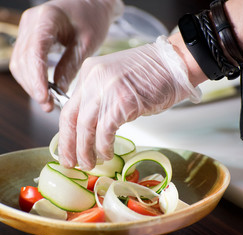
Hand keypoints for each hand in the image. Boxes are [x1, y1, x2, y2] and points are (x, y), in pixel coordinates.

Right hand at [9, 0, 123, 111]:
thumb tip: (59, 90)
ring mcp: (26, 29)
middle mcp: (30, 22)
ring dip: (31, 84)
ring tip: (47, 101)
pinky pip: (22, 61)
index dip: (37, 78)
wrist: (91, 3)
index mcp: (46, 18)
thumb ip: (71, 66)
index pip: (34, 53)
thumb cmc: (92, 18)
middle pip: (22, 61)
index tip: (44, 98)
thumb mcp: (87, 43)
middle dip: (34, 86)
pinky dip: (31, 77)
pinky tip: (43, 89)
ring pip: (18, 63)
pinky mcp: (28, 37)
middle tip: (49, 105)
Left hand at [58, 36, 200, 169]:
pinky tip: (106, 154)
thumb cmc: (151, 75)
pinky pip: (105, 131)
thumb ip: (99, 99)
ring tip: (88, 164)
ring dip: (85, 150)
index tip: (66, 149)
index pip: (69, 108)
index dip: (66, 133)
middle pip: (71, 118)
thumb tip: (89, 129)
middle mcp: (93, 78)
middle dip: (69, 145)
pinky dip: (104, 146)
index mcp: (89, 72)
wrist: (176, 62)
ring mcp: (106, 88)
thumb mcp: (115, 81)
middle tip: (69, 163)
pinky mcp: (122, 101)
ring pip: (85, 127)